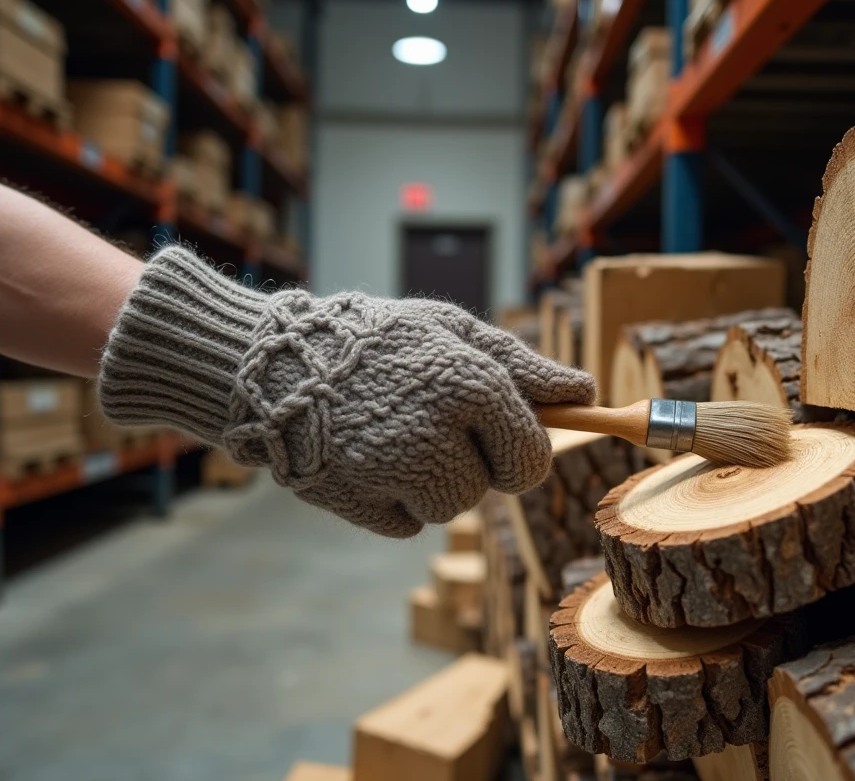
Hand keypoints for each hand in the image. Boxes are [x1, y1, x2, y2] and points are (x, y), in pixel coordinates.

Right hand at [100, 248, 595, 536]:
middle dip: (475, 465)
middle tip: (434, 426)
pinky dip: (392, 501)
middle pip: (490, 489)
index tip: (502, 436)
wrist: (270, 363)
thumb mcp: (447, 329)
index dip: (520, 449)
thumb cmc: (371, 339)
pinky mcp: (355, 505)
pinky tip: (365, 458)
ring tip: (390, 434)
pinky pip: (404, 525)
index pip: (530, 456)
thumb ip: (521, 364)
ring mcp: (391, 474)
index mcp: (468, 383)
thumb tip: (584, 391)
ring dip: (431, 483)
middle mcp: (434, 434)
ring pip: (448, 510)